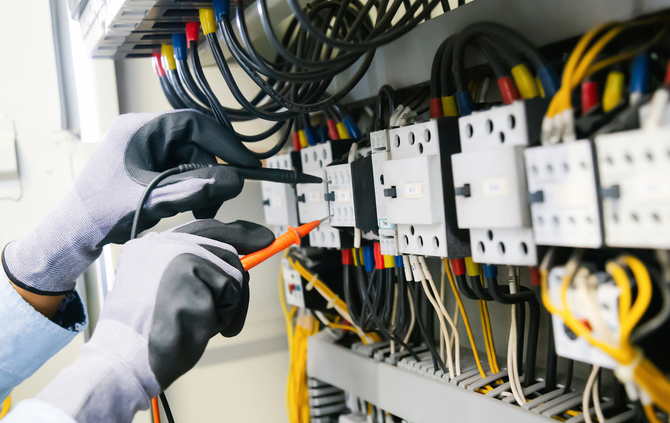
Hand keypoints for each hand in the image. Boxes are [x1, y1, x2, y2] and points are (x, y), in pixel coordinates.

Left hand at [2, 110, 259, 294]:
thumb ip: (196, 189)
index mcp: (140, 129)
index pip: (194, 123)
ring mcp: (145, 150)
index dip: (224, 142)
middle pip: (195, 144)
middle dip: (211, 172)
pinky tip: (187, 207)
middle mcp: (144, 134)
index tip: (246, 163)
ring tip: (200, 210)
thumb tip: (235, 181)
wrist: (75, 233)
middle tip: (218, 200)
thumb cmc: (102, 212)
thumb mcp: (155, 200)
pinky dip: (190, 189)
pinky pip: (181, 171)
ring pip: (191, 160)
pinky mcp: (147, 167)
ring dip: (201, 185)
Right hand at [35, 219, 274, 422]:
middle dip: (246, 246)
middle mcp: (159, 243)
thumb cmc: (148, 338)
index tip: (257, 235)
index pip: (199, 230)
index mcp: (148, 249)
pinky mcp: (190, 270)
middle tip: (267, 241)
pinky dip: (227, 313)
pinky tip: (201, 325)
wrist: (126, 361)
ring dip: (229, 303)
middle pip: (220, 240)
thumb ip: (193, 275)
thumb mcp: (166, 296)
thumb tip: (237, 265)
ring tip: (202, 322)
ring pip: (231, 269)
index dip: (233, 233)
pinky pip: (231, 290)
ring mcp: (175, 254)